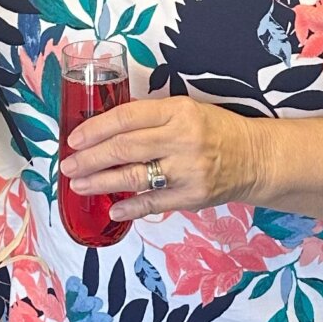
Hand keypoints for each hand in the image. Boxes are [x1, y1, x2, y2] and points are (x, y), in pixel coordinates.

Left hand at [61, 95, 268, 222]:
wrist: (255, 157)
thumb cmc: (215, 130)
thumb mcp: (186, 110)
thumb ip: (151, 118)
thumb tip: (104, 128)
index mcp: (178, 111)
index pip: (126, 118)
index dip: (95, 129)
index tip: (74, 139)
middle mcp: (182, 139)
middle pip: (124, 149)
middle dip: (90, 158)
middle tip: (67, 166)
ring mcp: (187, 171)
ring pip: (134, 178)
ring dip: (100, 183)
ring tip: (78, 185)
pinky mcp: (192, 197)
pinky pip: (153, 203)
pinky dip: (130, 208)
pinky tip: (112, 211)